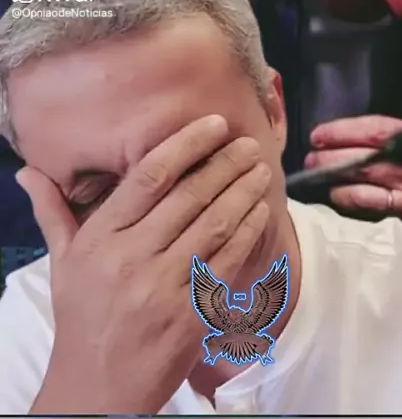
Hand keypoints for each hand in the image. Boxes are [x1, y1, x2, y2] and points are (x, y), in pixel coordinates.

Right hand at [19, 115, 270, 414]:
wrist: (96, 389)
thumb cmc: (81, 317)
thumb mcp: (62, 263)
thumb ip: (54, 211)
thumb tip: (29, 171)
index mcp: (100, 238)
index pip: (149, 177)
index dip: (186, 145)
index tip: (214, 125)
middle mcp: (130, 258)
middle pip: (188, 197)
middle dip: (224, 164)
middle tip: (250, 143)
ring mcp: (162, 289)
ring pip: (213, 227)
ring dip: (242, 193)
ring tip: (260, 169)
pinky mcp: (189, 317)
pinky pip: (225, 265)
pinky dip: (246, 235)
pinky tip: (260, 212)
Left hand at [305, 62, 401, 244]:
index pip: (378, 131)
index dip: (344, 131)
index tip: (318, 134)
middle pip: (365, 163)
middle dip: (331, 161)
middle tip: (311, 159)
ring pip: (366, 195)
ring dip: (339, 188)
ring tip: (322, 183)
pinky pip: (376, 223)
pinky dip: (356, 215)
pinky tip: (343, 207)